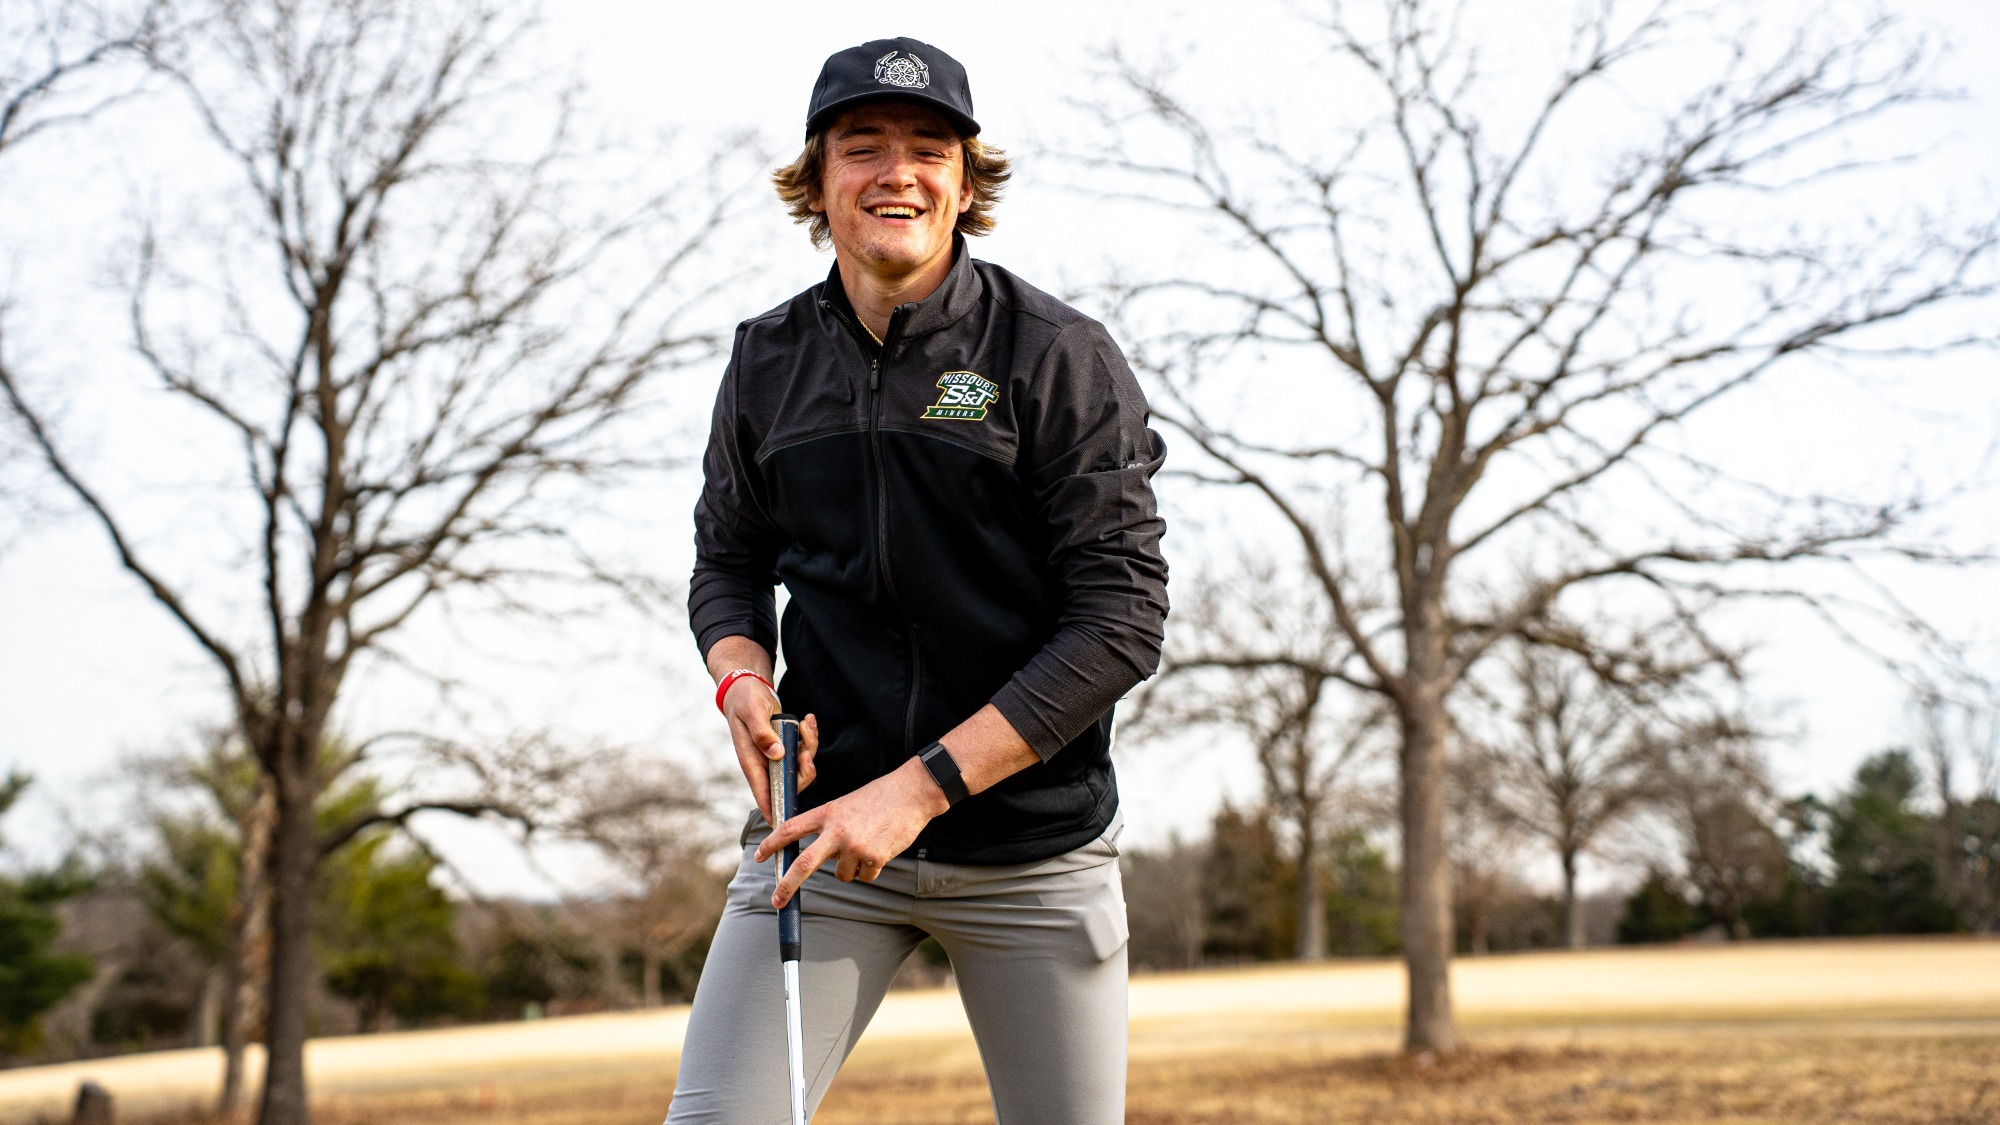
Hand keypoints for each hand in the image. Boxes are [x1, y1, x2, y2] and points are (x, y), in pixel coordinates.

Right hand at [720, 675, 817, 825]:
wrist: (747, 688)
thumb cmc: (745, 700)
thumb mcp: (752, 712)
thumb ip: (762, 734)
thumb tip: (777, 754)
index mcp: (751, 761)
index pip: (763, 793)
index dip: (774, 809)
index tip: (785, 825)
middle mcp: (765, 762)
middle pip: (790, 782)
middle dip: (804, 771)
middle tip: (807, 753)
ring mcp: (777, 755)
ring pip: (801, 766)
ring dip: (810, 747)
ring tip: (808, 723)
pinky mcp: (787, 745)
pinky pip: (804, 750)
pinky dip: (810, 736)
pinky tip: (808, 719)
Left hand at [754, 757, 948, 907]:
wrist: (912, 793)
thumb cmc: (880, 797)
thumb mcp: (846, 804)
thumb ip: (829, 826)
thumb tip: (818, 857)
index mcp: (827, 813)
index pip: (790, 829)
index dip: (772, 844)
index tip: (758, 856)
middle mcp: (837, 831)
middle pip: (803, 865)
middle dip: (786, 886)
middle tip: (776, 901)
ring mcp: (855, 846)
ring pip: (842, 875)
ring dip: (851, 868)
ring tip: (867, 844)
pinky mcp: (874, 858)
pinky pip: (865, 876)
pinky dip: (872, 869)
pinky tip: (881, 848)